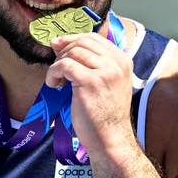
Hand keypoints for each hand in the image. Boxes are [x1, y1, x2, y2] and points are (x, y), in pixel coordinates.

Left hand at [47, 32, 135, 152]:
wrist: (110, 139)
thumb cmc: (105, 114)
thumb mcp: (106, 83)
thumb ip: (90, 63)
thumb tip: (59, 43)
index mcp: (123, 61)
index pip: (94, 38)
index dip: (73, 40)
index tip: (59, 49)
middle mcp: (117, 63)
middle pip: (82, 42)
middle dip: (64, 51)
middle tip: (56, 67)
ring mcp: (105, 72)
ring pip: (72, 52)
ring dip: (58, 63)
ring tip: (56, 79)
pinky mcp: (90, 82)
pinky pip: (64, 65)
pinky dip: (54, 73)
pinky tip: (54, 85)